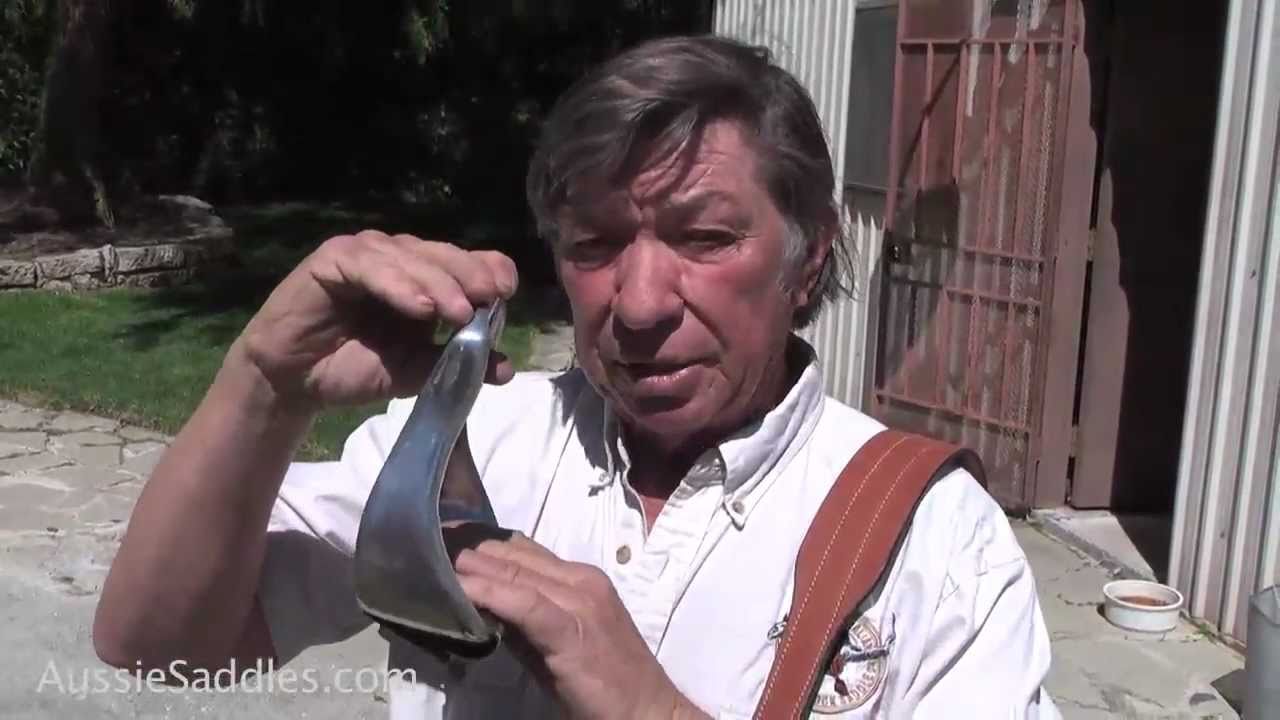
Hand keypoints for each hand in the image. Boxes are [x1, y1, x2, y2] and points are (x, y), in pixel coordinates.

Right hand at [230, 230, 517, 411]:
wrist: (297, 382)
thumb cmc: (356, 370)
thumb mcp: (417, 371)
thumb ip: (459, 365)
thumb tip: (506, 368)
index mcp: (425, 278)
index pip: (467, 261)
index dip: (488, 269)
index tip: (507, 292)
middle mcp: (400, 259)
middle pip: (444, 255)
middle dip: (470, 276)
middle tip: (492, 297)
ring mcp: (367, 255)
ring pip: (411, 259)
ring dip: (438, 284)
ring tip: (457, 312)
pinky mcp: (334, 259)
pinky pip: (372, 268)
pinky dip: (398, 286)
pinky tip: (419, 307)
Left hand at [455, 534, 709, 719]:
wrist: (646, 709)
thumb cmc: (607, 682)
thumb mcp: (563, 639)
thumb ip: (530, 617)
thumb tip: (486, 602)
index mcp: (583, 579)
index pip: (528, 551)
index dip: (488, 545)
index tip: (453, 538)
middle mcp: (582, 581)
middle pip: (519, 557)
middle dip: (475, 550)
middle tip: (435, 540)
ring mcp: (579, 602)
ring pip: (519, 574)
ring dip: (476, 568)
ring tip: (439, 559)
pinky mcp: (571, 629)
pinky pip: (524, 603)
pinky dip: (491, 593)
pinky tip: (465, 589)